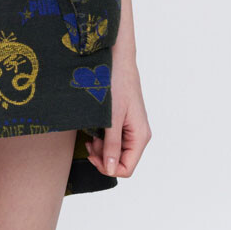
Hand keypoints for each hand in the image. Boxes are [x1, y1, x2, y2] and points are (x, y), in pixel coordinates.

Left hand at [86, 47, 150, 178]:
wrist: (117, 60)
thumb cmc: (117, 84)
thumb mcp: (111, 118)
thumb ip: (111, 145)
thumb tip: (110, 169)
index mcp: (140, 136)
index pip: (126, 168)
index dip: (108, 167)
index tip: (92, 155)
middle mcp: (138, 134)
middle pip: (120, 160)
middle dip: (102, 155)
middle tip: (90, 142)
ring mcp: (131, 128)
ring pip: (115, 150)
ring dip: (101, 147)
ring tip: (91, 133)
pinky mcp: (123, 121)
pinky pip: (113, 138)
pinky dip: (102, 137)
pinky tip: (94, 128)